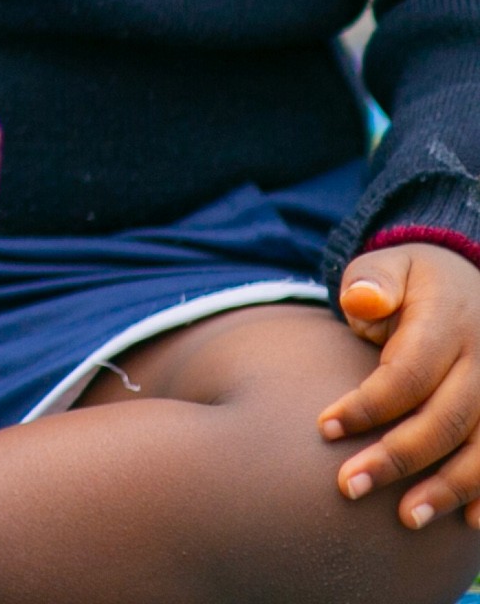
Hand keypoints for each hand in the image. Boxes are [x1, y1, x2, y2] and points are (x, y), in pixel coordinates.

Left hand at [329, 244, 479, 526]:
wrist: (469, 283)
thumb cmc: (412, 282)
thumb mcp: (390, 265)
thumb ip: (373, 282)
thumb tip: (361, 301)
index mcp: (448, 324)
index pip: (408, 373)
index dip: (367, 405)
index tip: (323, 428)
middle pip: (445, 419)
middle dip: (398, 458)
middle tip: (350, 487)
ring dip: (449, 488)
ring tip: (407, 519)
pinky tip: (468, 521)